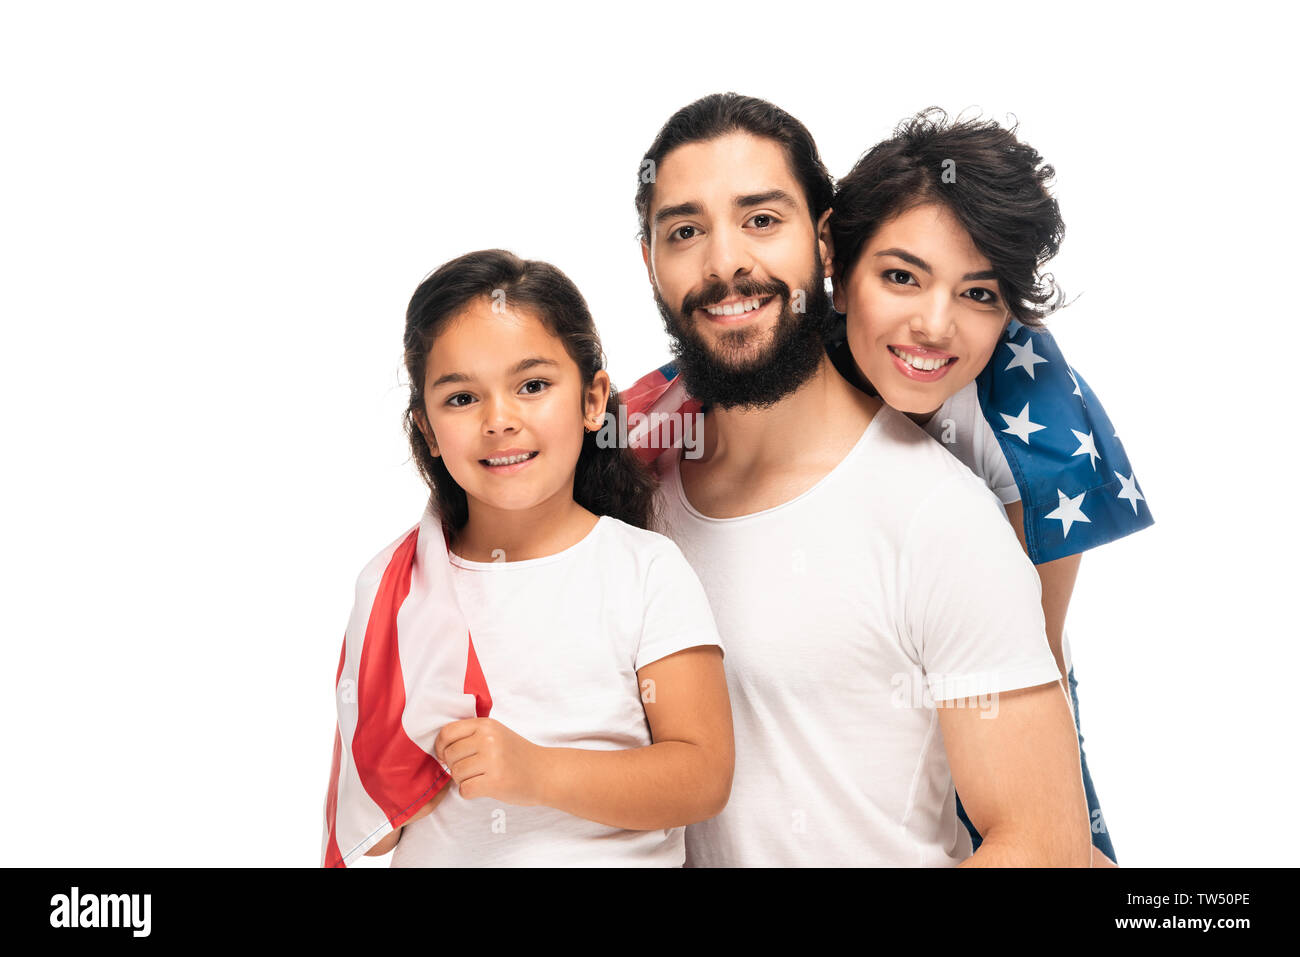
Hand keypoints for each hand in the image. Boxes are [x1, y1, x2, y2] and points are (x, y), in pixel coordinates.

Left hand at [433, 717, 547, 805]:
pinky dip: (469, 792)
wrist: (544, 772)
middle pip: (449, 755)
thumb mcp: (496, 733)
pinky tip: (482, 787)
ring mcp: (492, 760)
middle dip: (454, 766)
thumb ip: (472, 734)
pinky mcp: (495, 781)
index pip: (447, 732)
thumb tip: (440, 746)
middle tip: (470, 769)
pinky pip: (464, 790)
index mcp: (486, 725)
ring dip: (462, 780)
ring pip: (455, 774)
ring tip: (479, 777)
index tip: (445, 755)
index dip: (441, 746)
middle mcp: (488, 739)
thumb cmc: (517, 755)